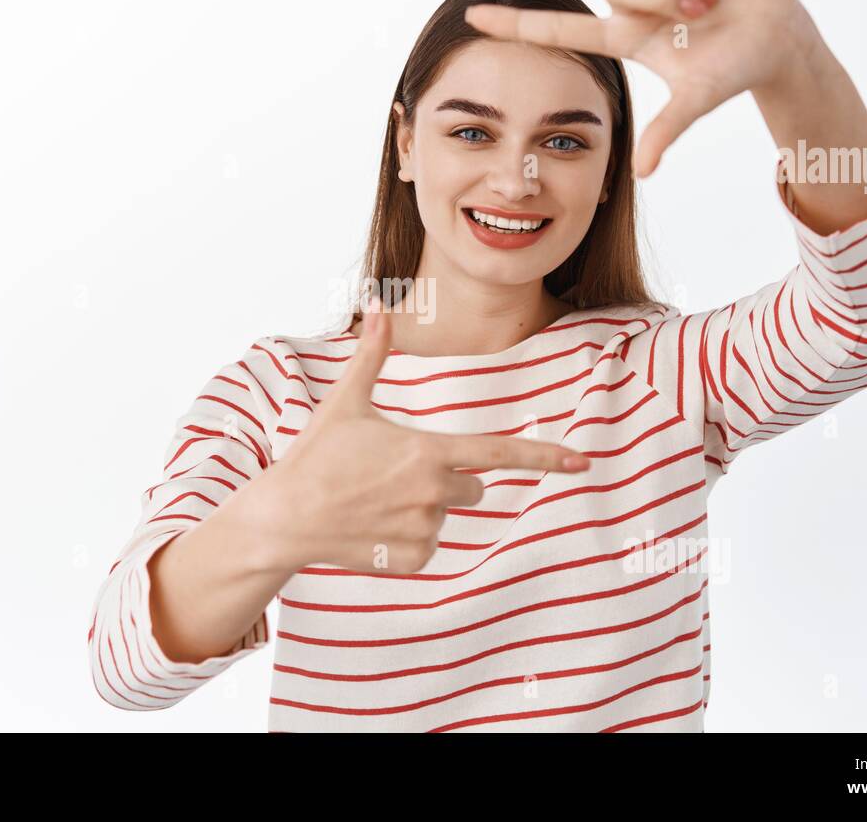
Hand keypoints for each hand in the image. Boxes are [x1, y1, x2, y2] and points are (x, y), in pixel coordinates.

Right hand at [263, 298, 591, 574]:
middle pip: (472, 487)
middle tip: (394, 474)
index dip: (545, 456)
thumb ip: (372, 354)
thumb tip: (379, 306)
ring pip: (446, 516)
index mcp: (428, 451)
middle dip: (446, 479)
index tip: (582, 461)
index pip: (500, 452)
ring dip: (422, 509)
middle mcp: (433, 493)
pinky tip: (372, 527)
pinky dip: (406, 538)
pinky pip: (427, 545)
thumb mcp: (345, 402)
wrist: (285, 516)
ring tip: (374, 501)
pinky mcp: (412, 559)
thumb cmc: (316, 455)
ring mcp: (424, 530)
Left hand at [464, 0, 824, 177]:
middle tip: (695, 19)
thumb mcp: (695, 101)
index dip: (515, 24)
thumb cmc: (734, 71)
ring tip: (706, 3)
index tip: (473, 16)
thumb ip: (667, 131)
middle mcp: (628, 7)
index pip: (556, 28)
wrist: (778, 37)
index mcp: (622, 39)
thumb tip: (642, 173)